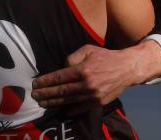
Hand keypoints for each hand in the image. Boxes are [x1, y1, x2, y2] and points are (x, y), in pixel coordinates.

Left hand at [31, 42, 160, 115]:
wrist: (126, 68)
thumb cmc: (104, 56)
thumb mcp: (87, 50)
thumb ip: (72, 58)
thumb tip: (61, 68)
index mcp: (82, 69)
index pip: (59, 77)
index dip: (46, 81)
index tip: (36, 83)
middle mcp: (87, 84)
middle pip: (61, 91)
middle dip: (46, 94)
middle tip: (34, 95)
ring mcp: (93, 95)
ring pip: (69, 101)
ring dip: (54, 103)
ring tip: (42, 103)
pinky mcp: (98, 103)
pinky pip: (81, 108)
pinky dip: (70, 110)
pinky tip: (60, 110)